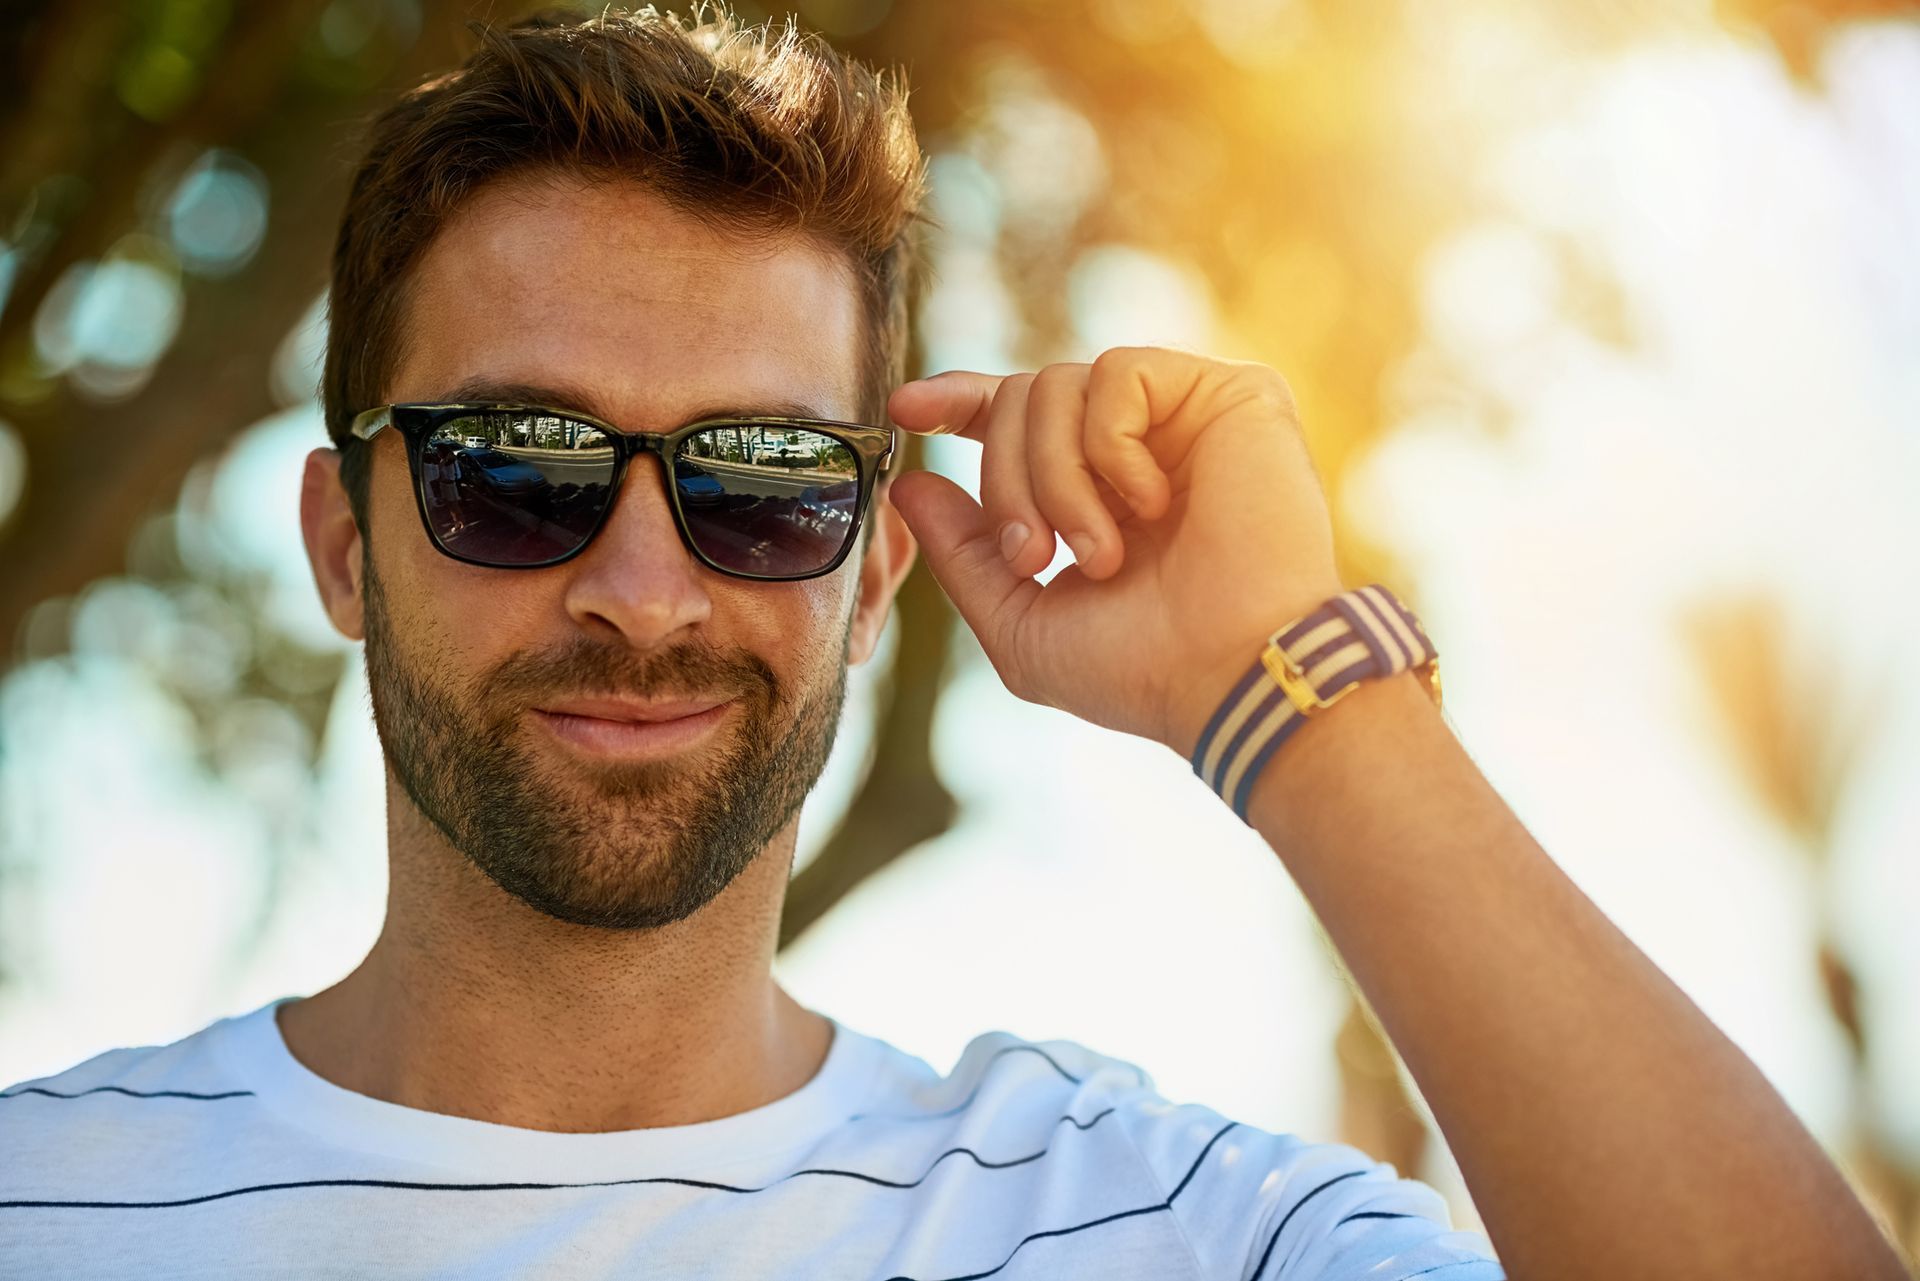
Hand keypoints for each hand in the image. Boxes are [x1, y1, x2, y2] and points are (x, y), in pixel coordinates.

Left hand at [883, 346, 1345, 758]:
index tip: (904, 411)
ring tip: (1099, 553)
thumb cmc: (1140, 669)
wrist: (1230, 677)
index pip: (1016, 415)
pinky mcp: (1231, 394)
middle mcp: (1142, 446)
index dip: (957, 401)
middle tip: (1034, 556)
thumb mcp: (1021, 624)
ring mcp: (1186, 417)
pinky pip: (1117, 374)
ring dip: (1054, 478)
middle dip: (1004, 479)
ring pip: (1057, 382)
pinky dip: (1109, 447)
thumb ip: (962, 554)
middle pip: (1021, 396)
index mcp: (1099, 492)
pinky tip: (1149, 506)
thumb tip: (913, 483)